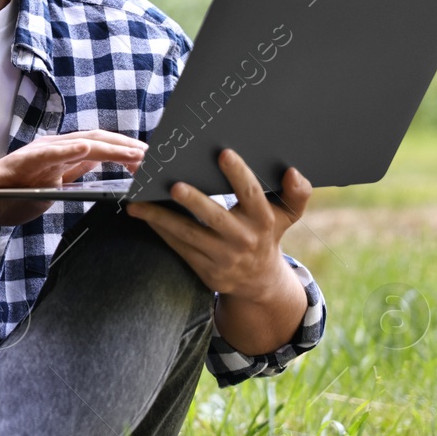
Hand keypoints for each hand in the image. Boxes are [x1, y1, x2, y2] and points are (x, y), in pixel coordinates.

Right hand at [0, 130, 147, 226]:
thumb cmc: (12, 196)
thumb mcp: (52, 186)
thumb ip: (72, 172)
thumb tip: (97, 161)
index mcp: (61, 153)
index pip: (101, 147)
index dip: (127, 149)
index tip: (151, 158)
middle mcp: (53, 147)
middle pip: (98, 140)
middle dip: (128, 147)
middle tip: (153, 155)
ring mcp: (38, 152)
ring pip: (81, 143)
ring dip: (110, 148)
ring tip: (134, 153)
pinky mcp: (22, 161)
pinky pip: (50, 154)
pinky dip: (69, 150)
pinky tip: (88, 149)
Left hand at [125, 148, 310, 301]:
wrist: (260, 282)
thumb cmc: (267, 234)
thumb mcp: (287, 216)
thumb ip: (297, 194)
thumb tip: (294, 172)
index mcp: (264, 220)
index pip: (253, 194)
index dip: (240, 175)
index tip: (224, 153)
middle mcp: (244, 240)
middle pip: (216, 218)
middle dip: (195, 202)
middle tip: (174, 185)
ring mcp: (223, 258)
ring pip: (189, 235)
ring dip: (162, 218)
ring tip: (139, 203)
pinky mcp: (206, 271)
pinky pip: (179, 247)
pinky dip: (160, 231)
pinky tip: (143, 215)